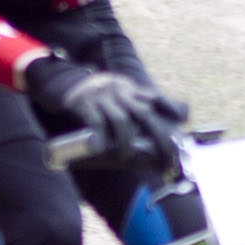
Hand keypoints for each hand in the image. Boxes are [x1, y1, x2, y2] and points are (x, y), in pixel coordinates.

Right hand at [26, 58, 184, 164]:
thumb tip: (171, 124)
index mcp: (130, 90)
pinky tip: (101, 149)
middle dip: (159, 140)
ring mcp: (101, 97)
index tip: (183, 133)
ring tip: (126, 157)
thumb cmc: (96, 96)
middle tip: (166, 164)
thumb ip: (141, 105)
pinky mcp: (83, 104)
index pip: (157, 100)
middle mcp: (119, 91)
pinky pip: (96, 122)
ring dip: (126, 144)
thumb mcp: (120, 95)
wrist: (61, 80)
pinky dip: (100, 137)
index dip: (172, 111)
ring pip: (121, 121)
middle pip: (145, 115)